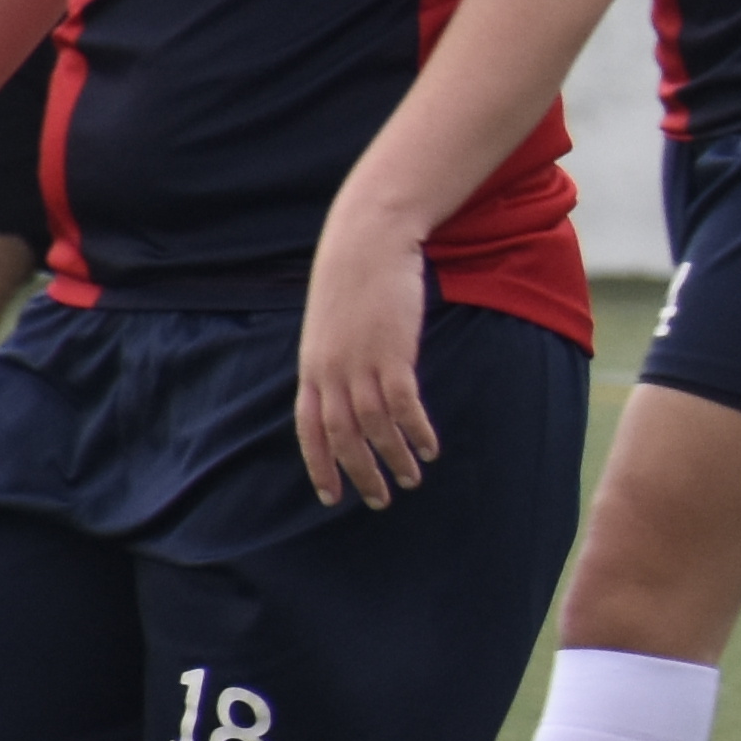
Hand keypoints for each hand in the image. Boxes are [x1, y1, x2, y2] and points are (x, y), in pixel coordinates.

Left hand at [291, 215, 439, 507]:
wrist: (366, 241)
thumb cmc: (353, 280)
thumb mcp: (331, 326)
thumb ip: (335, 360)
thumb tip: (346, 389)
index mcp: (312, 369)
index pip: (309, 431)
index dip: (320, 466)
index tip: (331, 497)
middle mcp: (331, 373)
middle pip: (343, 437)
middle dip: (361, 473)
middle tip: (380, 499)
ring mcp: (360, 365)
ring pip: (374, 428)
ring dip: (394, 458)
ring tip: (412, 479)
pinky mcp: (392, 354)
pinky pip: (404, 406)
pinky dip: (417, 431)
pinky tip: (430, 447)